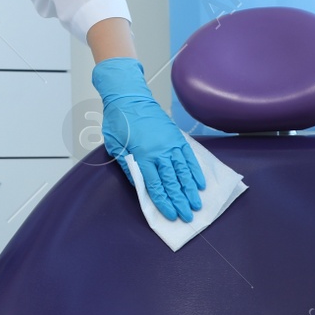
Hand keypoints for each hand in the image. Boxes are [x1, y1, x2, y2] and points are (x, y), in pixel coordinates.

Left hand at [93, 56, 205, 221]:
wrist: (129, 98)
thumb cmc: (118, 122)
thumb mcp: (115, 147)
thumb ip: (128, 167)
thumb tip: (140, 186)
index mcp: (142, 156)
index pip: (155, 186)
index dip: (164, 202)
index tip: (171, 215)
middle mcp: (159, 152)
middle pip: (172, 182)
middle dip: (180, 201)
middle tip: (188, 217)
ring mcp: (170, 144)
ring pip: (183, 172)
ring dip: (190, 190)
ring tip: (197, 204)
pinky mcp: (177, 137)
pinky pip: (188, 157)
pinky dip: (195, 171)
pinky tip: (199, 183)